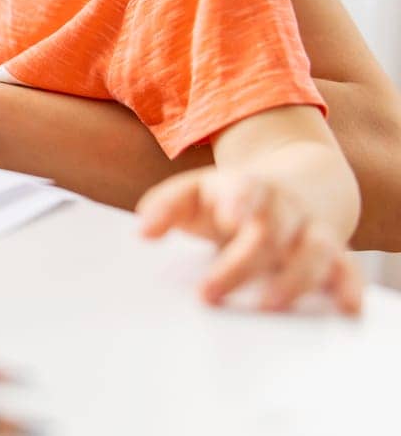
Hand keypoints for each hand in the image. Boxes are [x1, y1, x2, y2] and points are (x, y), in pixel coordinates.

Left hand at [137, 167, 363, 314]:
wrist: (299, 183)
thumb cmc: (233, 197)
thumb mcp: (198, 192)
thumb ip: (167, 205)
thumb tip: (143, 231)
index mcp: (248, 187)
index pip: (246, 187)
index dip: (239, 201)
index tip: (227, 219)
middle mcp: (284, 208)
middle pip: (270, 231)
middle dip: (241, 263)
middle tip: (208, 294)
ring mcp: (311, 230)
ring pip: (313, 251)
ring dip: (293, 278)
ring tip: (268, 305)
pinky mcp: (334, 256)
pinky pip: (347, 270)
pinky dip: (348, 287)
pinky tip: (343, 307)